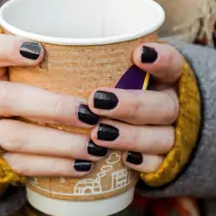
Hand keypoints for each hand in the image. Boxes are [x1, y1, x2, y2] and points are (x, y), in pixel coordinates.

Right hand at [0, 35, 183, 177]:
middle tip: (90, 113)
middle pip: (6, 98)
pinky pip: (22, 166)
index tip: (39, 51)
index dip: (7, 49)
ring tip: (95, 146)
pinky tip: (83, 165)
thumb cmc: (35, 90)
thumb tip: (140, 49)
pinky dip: (55, 166)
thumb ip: (69, 58)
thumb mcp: (41, 69)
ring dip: (59, 142)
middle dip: (51, 106)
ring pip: (15, 137)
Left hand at [85, 42, 183, 172]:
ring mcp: (174, 134)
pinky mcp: (168, 160)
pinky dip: (143, 162)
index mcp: (168, 79)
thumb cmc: (127, 91)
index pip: (174, 64)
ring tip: (99, 134)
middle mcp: (175, 105)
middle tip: (97, 101)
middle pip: (165, 106)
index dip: (161, 59)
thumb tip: (41, 51)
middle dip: (132, 105)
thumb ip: (101, 64)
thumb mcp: (122, 73)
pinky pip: (160, 164)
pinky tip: (124, 159)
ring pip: (163, 138)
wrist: (158, 126)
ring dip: (132, 137)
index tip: (139, 54)